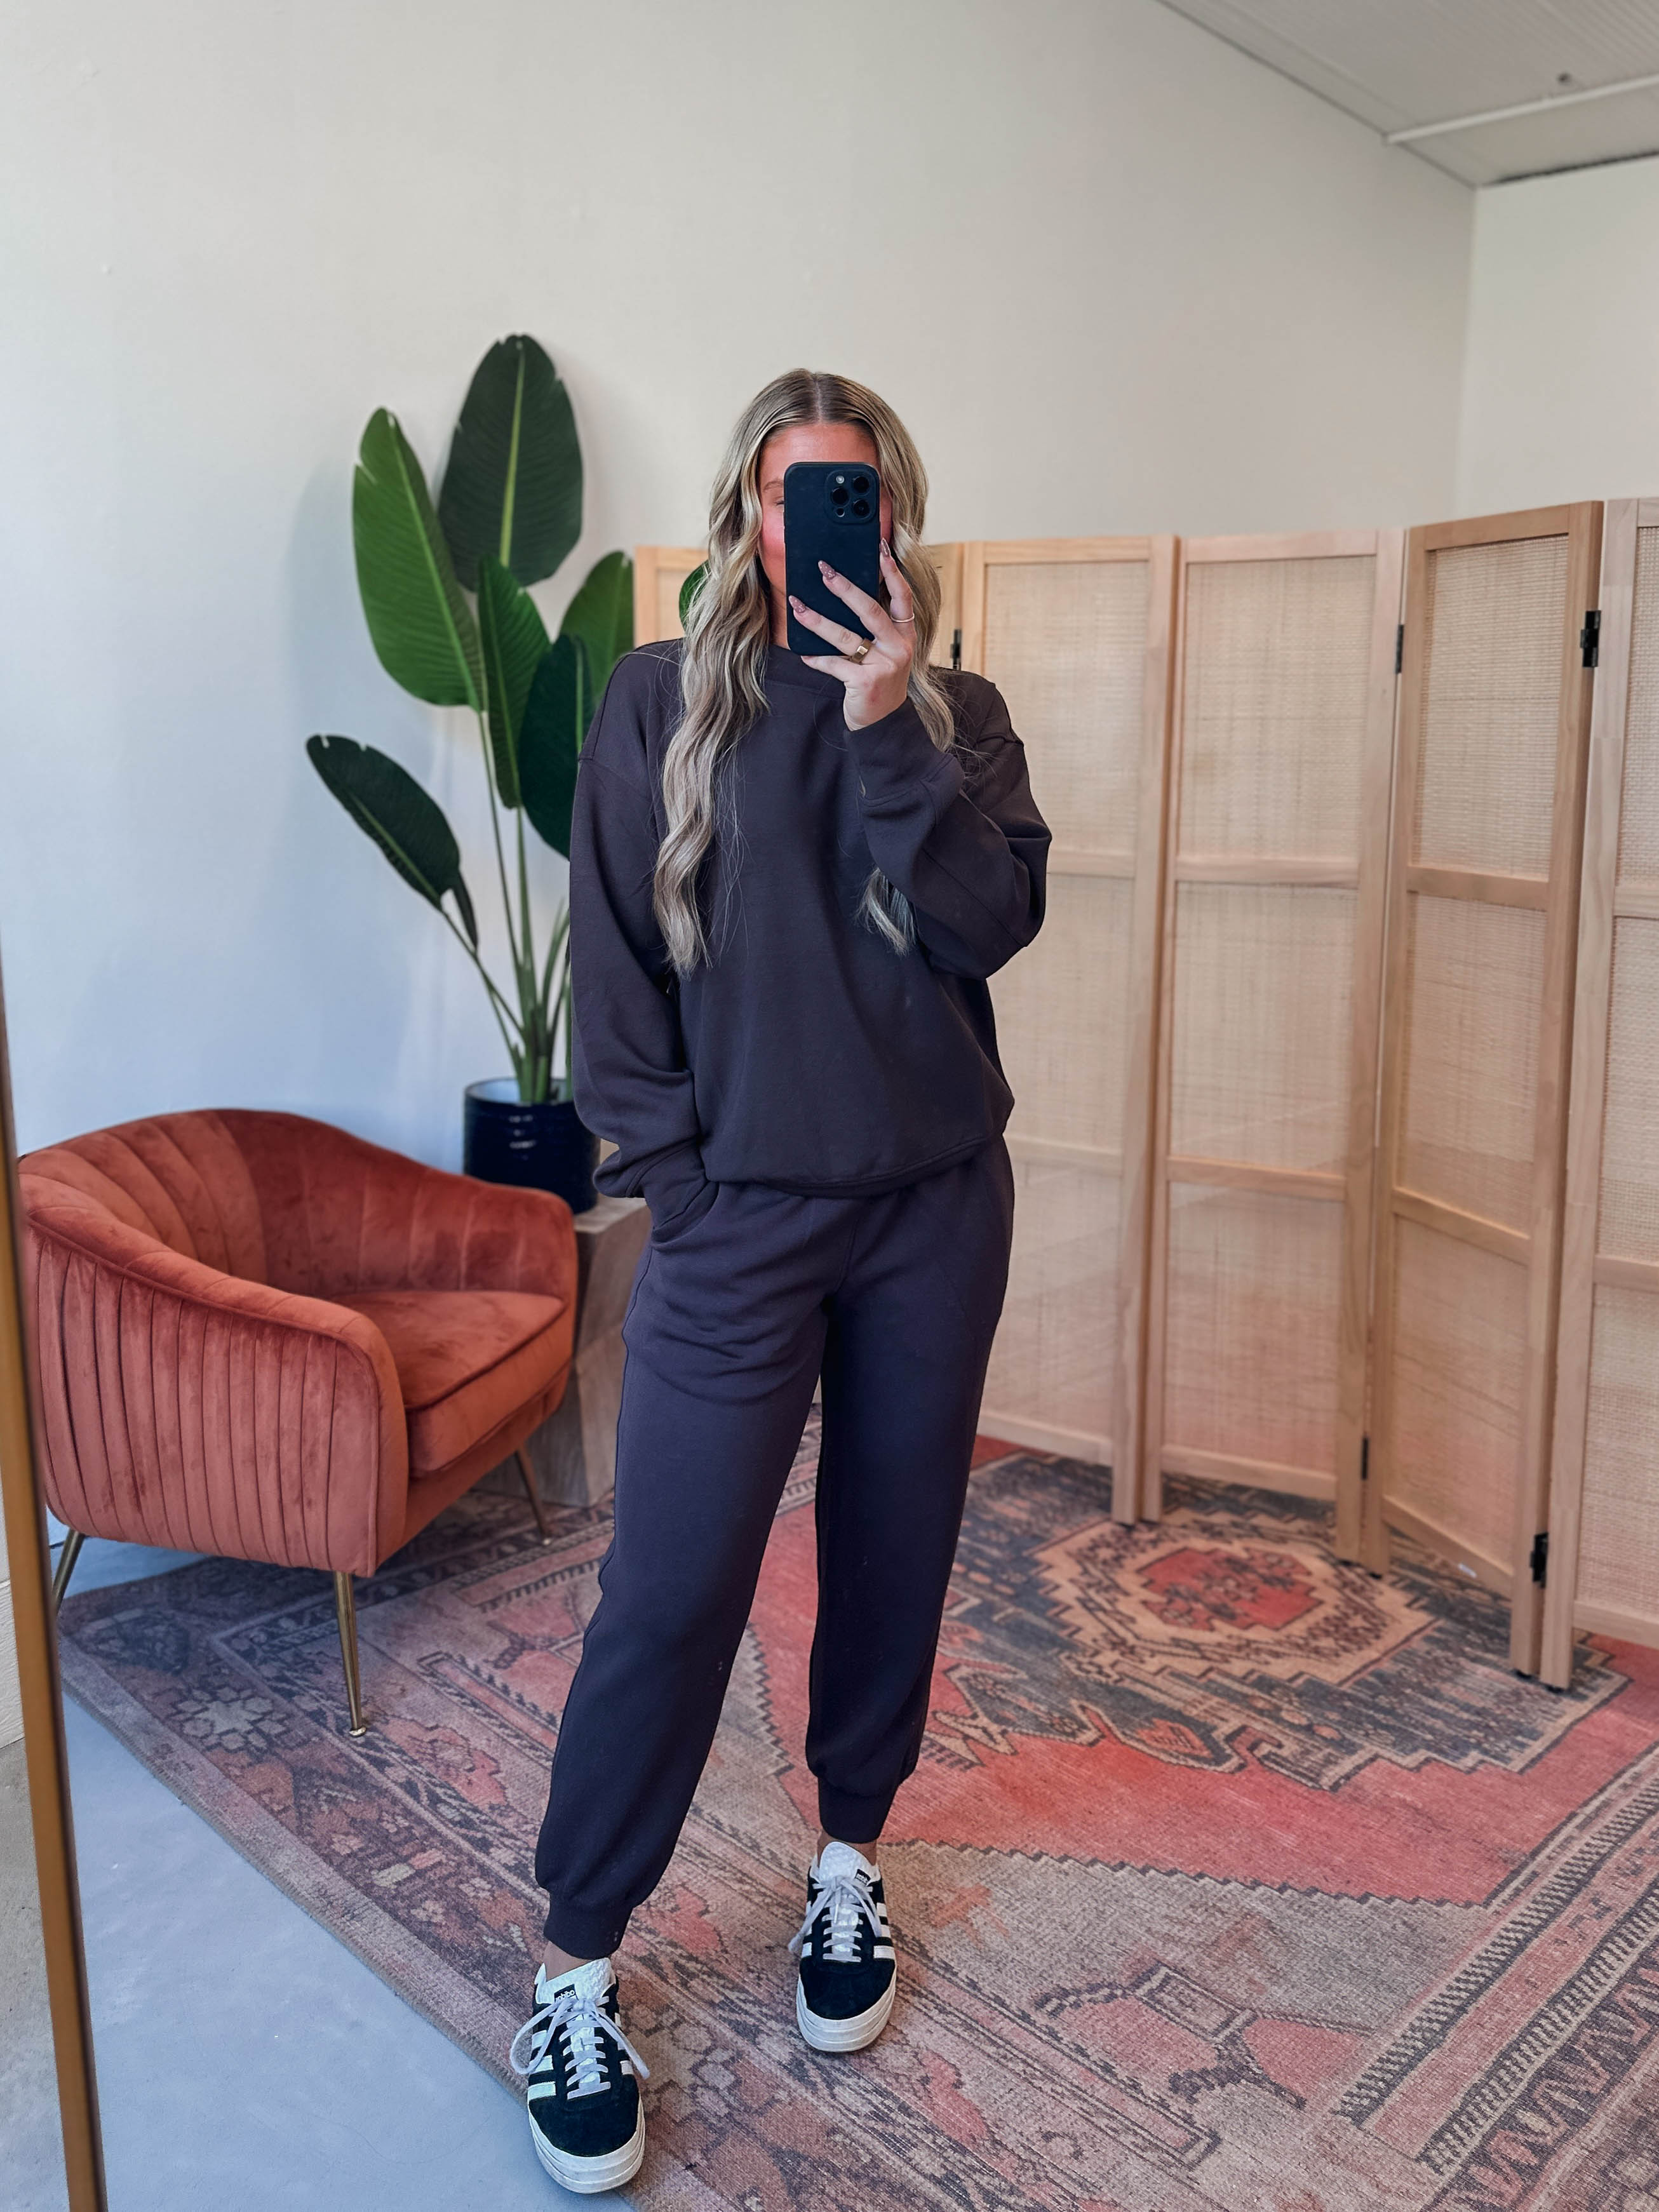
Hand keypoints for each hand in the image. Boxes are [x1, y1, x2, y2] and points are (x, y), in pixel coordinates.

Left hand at [789, 541, 914, 729]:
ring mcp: (883, 665)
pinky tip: (804, 654)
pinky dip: (816, 659)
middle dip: (845, 588)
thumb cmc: (880, 682)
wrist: (883, 723)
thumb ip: (877, 628)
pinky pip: (835, 664)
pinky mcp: (865, 682)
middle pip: (871, 610)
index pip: (903, 597)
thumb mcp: (887, 652)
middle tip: (824, 570)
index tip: (880, 549)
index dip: (892, 572)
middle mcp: (898, 648)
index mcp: (905, 635)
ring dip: (817, 620)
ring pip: (846, 636)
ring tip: (797, 606)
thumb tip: (848, 594)